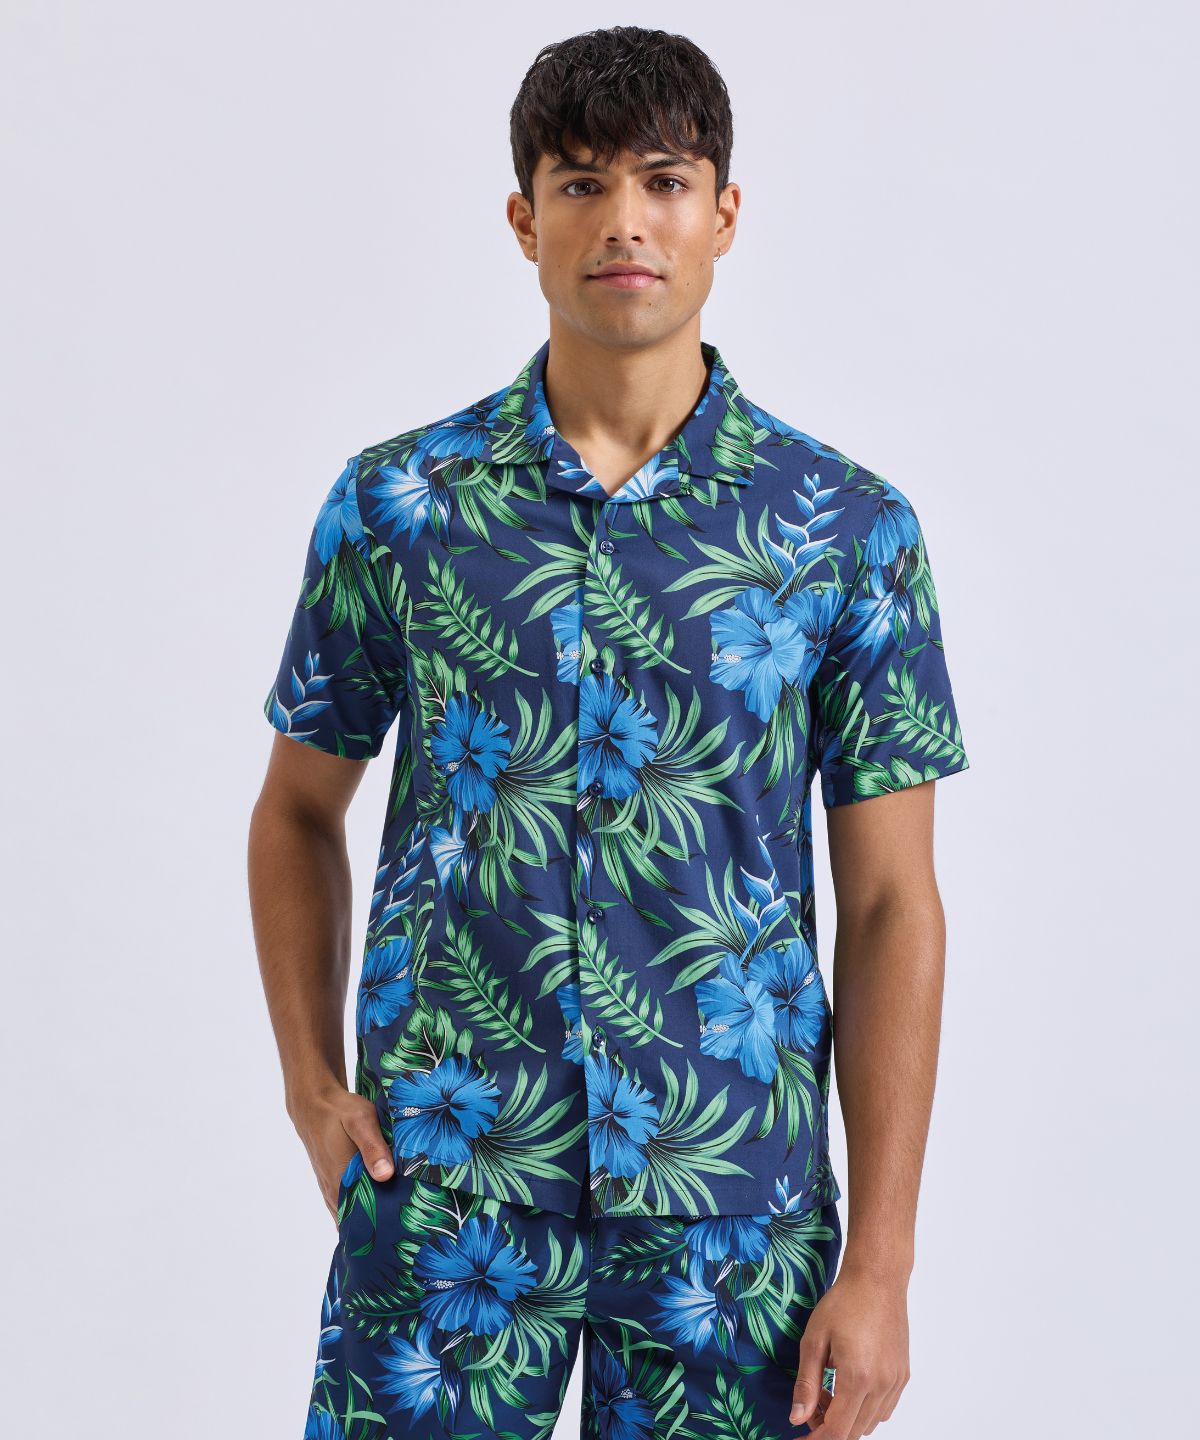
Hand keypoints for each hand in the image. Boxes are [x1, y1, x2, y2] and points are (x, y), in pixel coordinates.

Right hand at [292, 1084, 395, 1223]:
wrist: (314, 1102)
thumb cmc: (339, 1111)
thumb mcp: (361, 1122)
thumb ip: (373, 1148)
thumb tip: (386, 1176)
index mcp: (342, 1181)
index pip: (362, 1219)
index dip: (381, 1228)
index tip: (403, 1233)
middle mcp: (334, 1190)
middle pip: (357, 1220)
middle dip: (379, 1227)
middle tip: (405, 1229)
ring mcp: (331, 1187)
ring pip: (349, 1213)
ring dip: (369, 1218)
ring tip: (394, 1222)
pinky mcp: (331, 1181)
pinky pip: (345, 1204)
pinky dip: (359, 1208)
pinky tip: (376, 1207)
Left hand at [789, 1265, 910, 1437]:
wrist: (877, 1279)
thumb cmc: (844, 1302)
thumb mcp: (814, 1340)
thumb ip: (806, 1384)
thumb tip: (797, 1419)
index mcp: (858, 1378)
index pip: (838, 1431)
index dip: (816, 1439)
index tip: (800, 1436)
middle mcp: (882, 1385)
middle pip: (854, 1432)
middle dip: (829, 1428)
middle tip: (811, 1406)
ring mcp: (896, 1382)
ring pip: (870, 1423)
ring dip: (847, 1419)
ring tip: (829, 1390)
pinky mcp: (903, 1375)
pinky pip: (884, 1409)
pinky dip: (865, 1409)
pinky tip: (849, 1386)